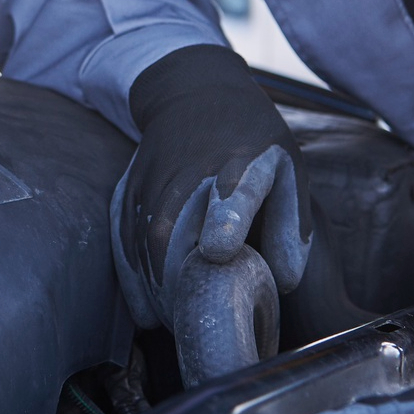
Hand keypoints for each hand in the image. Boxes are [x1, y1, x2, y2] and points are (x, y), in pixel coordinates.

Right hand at [111, 45, 310, 333]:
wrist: (193, 89)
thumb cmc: (251, 137)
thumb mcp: (289, 168)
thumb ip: (290, 228)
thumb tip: (281, 283)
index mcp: (242, 162)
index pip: (232, 193)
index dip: (226, 220)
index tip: (220, 250)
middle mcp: (190, 171)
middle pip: (172, 230)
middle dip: (179, 283)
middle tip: (195, 324)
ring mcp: (153, 179)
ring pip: (143, 241)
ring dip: (155, 289)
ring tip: (174, 324)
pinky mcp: (129, 187)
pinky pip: (122, 237)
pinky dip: (132, 277)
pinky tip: (146, 308)